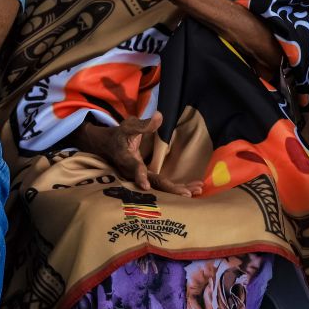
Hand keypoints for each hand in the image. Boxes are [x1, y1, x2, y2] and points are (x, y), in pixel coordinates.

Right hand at [76, 113, 202, 196]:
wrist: (110, 147)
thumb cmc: (120, 135)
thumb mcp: (129, 126)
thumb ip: (144, 124)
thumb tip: (160, 116)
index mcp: (127, 159)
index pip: (134, 168)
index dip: (140, 176)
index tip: (145, 186)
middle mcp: (134, 173)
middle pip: (154, 183)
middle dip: (171, 189)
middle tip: (188, 193)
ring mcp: (141, 179)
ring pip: (160, 188)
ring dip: (178, 190)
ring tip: (198, 190)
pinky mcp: (148, 180)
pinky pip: (162, 186)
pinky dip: (177, 188)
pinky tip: (192, 189)